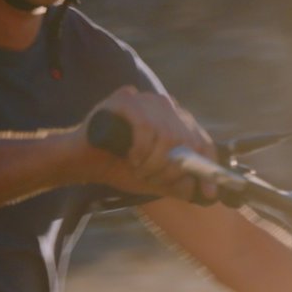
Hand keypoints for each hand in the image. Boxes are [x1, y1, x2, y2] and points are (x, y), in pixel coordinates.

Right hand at [81, 85, 216, 203]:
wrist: (83, 161)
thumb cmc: (120, 168)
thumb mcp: (156, 180)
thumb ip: (180, 183)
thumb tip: (205, 191)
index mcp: (175, 122)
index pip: (203, 141)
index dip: (208, 167)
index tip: (208, 192)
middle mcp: (164, 106)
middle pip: (186, 141)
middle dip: (172, 170)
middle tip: (155, 179)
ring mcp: (145, 99)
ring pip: (167, 136)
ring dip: (154, 163)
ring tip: (140, 170)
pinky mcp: (125, 99)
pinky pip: (145, 127)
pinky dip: (141, 150)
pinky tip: (132, 158)